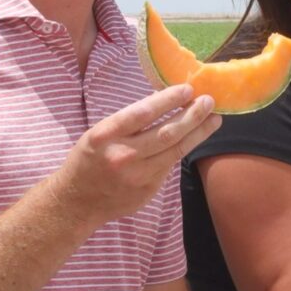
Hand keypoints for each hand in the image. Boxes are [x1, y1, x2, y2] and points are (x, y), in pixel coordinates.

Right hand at [50, 85, 220, 229]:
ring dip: (197, 133)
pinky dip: (181, 151)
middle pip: (167, 133)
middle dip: (192, 115)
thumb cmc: (88, 160)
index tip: (188, 89)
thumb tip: (166, 103)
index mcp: (106, 135)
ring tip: (213, 119)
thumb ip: (128, 123)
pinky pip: (169, 167)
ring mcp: (137, 176)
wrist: (77, 202)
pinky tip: (192, 139)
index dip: (168, 100)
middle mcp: (122, 156)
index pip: (143, 113)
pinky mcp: (147, 191)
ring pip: (175, 151)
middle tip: (209, 101)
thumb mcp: (98, 134)